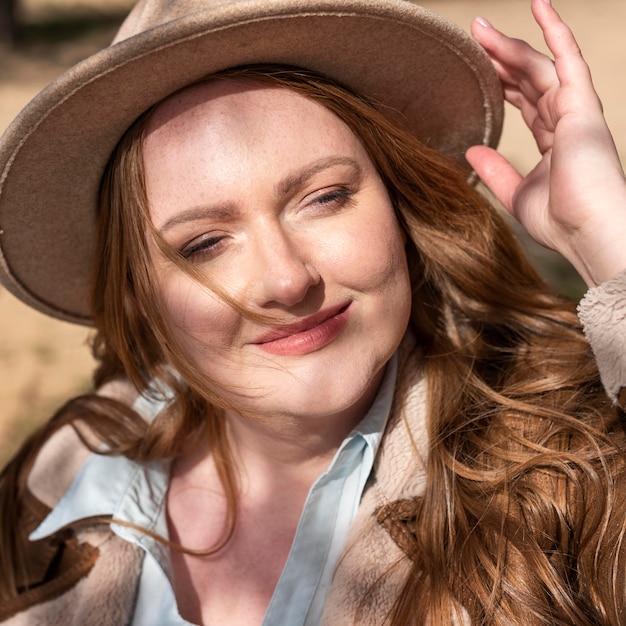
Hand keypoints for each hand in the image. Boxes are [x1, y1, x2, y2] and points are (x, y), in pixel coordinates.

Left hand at [467, 0, 625, 287]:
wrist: (587, 233)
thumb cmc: (559, 222)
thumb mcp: (515, 195)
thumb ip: (496, 171)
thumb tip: (472, 150)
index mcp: (554, 142)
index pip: (526, 103)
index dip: (503, 83)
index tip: (479, 68)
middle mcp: (567, 122)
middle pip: (529, 80)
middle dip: (501, 59)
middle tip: (474, 35)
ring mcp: (577, 112)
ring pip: (540, 68)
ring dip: (511, 47)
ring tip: (480, 29)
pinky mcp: (583, 107)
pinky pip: (568, 60)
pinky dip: (555, 32)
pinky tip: (538, 5)